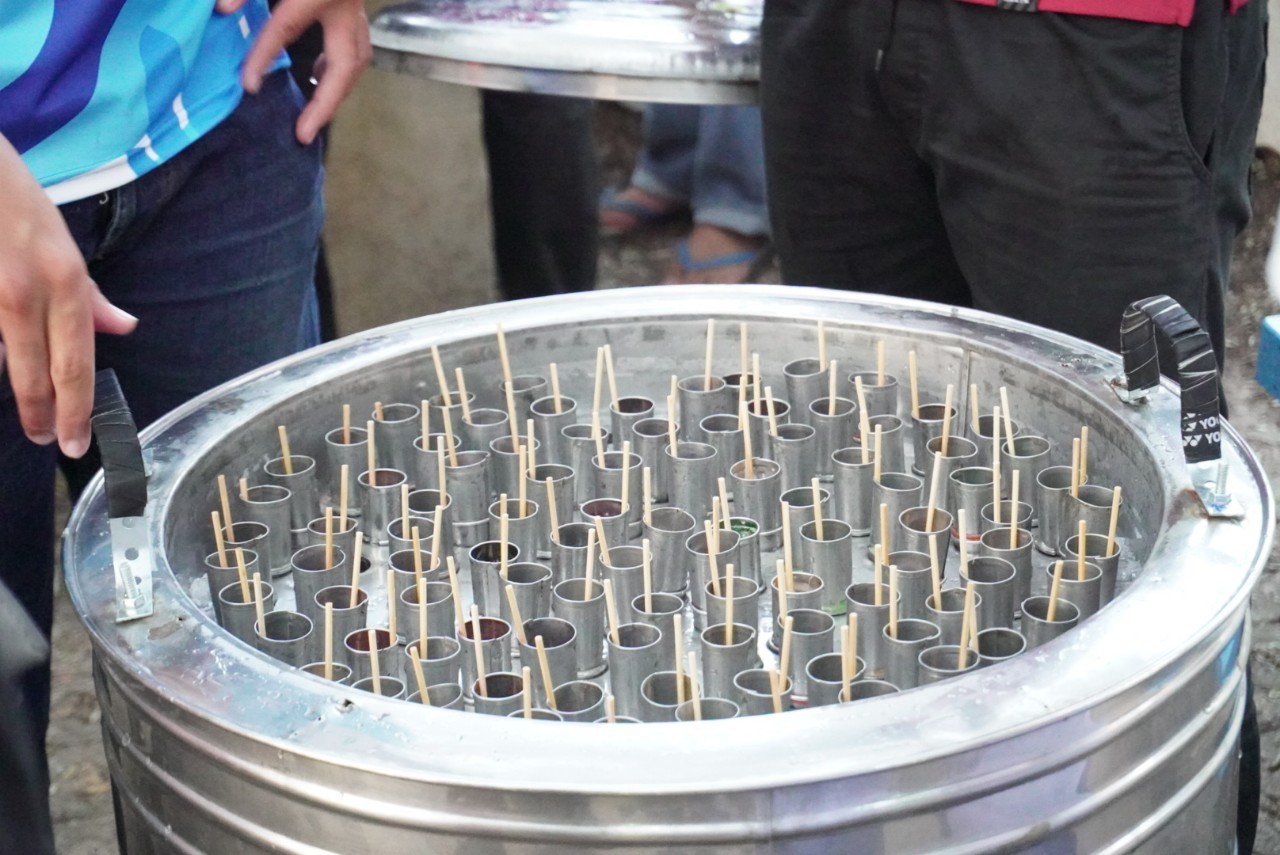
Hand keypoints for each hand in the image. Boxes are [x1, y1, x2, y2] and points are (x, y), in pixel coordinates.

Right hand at [0, 136, 137, 456]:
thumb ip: (88, 294)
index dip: (76, 410)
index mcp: (65, 282)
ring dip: (16, 387)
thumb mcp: (63, 242)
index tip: (75, 442)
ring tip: (27, 411)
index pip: (76, 363)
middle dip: (42, 417)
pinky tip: (1, 366)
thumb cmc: (12, 200)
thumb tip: (123, 327)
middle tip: (45, 440)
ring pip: (3, 363)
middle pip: (38, 376)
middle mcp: (26, 294)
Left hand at [217, 0, 370, 144]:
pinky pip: (356, 46)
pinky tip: (320, 74)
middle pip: (344, 66)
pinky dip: (341, 67)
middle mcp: (346, 4)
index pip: (287, 28)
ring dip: (338, 89)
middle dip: (325, 104)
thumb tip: (222, 9)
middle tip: (303, 134)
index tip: (249, 86)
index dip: (265, 57)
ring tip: (315, 112)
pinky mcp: (355, 5)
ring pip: (358, 60)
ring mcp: (356, 6)